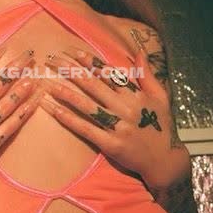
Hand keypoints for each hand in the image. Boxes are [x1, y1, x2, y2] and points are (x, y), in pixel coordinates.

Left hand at [38, 44, 187, 188]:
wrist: (165, 160)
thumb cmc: (162, 127)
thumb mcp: (161, 97)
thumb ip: (148, 75)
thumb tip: (140, 53)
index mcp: (136, 95)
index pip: (110, 74)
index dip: (91, 63)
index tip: (75, 53)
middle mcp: (126, 108)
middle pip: (94, 86)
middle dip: (73, 71)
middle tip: (55, 61)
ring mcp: (118, 127)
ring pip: (87, 106)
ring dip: (66, 93)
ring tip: (48, 83)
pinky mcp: (111, 144)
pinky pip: (86, 129)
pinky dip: (69, 119)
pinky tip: (54, 110)